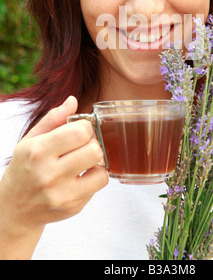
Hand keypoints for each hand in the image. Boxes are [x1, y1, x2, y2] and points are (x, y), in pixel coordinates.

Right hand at [0, 96, 107, 257]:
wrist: (14, 208)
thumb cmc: (24, 168)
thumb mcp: (30, 140)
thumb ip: (53, 119)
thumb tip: (73, 100)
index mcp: (38, 151)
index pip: (80, 132)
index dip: (85, 127)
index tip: (80, 130)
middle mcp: (49, 174)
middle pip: (94, 150)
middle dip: (93, 143)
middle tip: (84, 145)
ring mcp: (62, 194)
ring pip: (101, 171)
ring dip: (97, 163)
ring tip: (85, 161)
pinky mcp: (73, 208)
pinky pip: (98, 187)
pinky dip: (94, 178)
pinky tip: (81, 176)